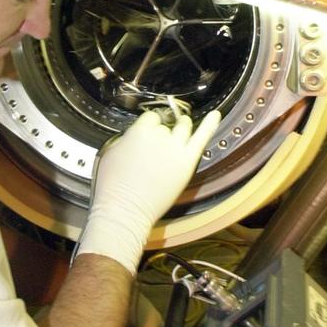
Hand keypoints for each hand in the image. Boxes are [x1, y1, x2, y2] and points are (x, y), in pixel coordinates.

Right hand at [76, 108, 220, 272]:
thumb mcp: (110, 153)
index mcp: (139, 132)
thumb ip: (127, 139)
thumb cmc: (113, 187)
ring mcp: (175, 149)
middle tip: (160, 139)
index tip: (148, 132)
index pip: (150, 117)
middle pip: (166, 124)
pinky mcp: (187, 162)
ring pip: (184, 127)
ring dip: (182, 126)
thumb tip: (136, 137)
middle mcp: (159, 137)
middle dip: (163, 130)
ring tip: (180, 127)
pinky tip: (216, 115)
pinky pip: (202, 138)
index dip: (149, 125)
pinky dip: (210, 125)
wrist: (125, 211)